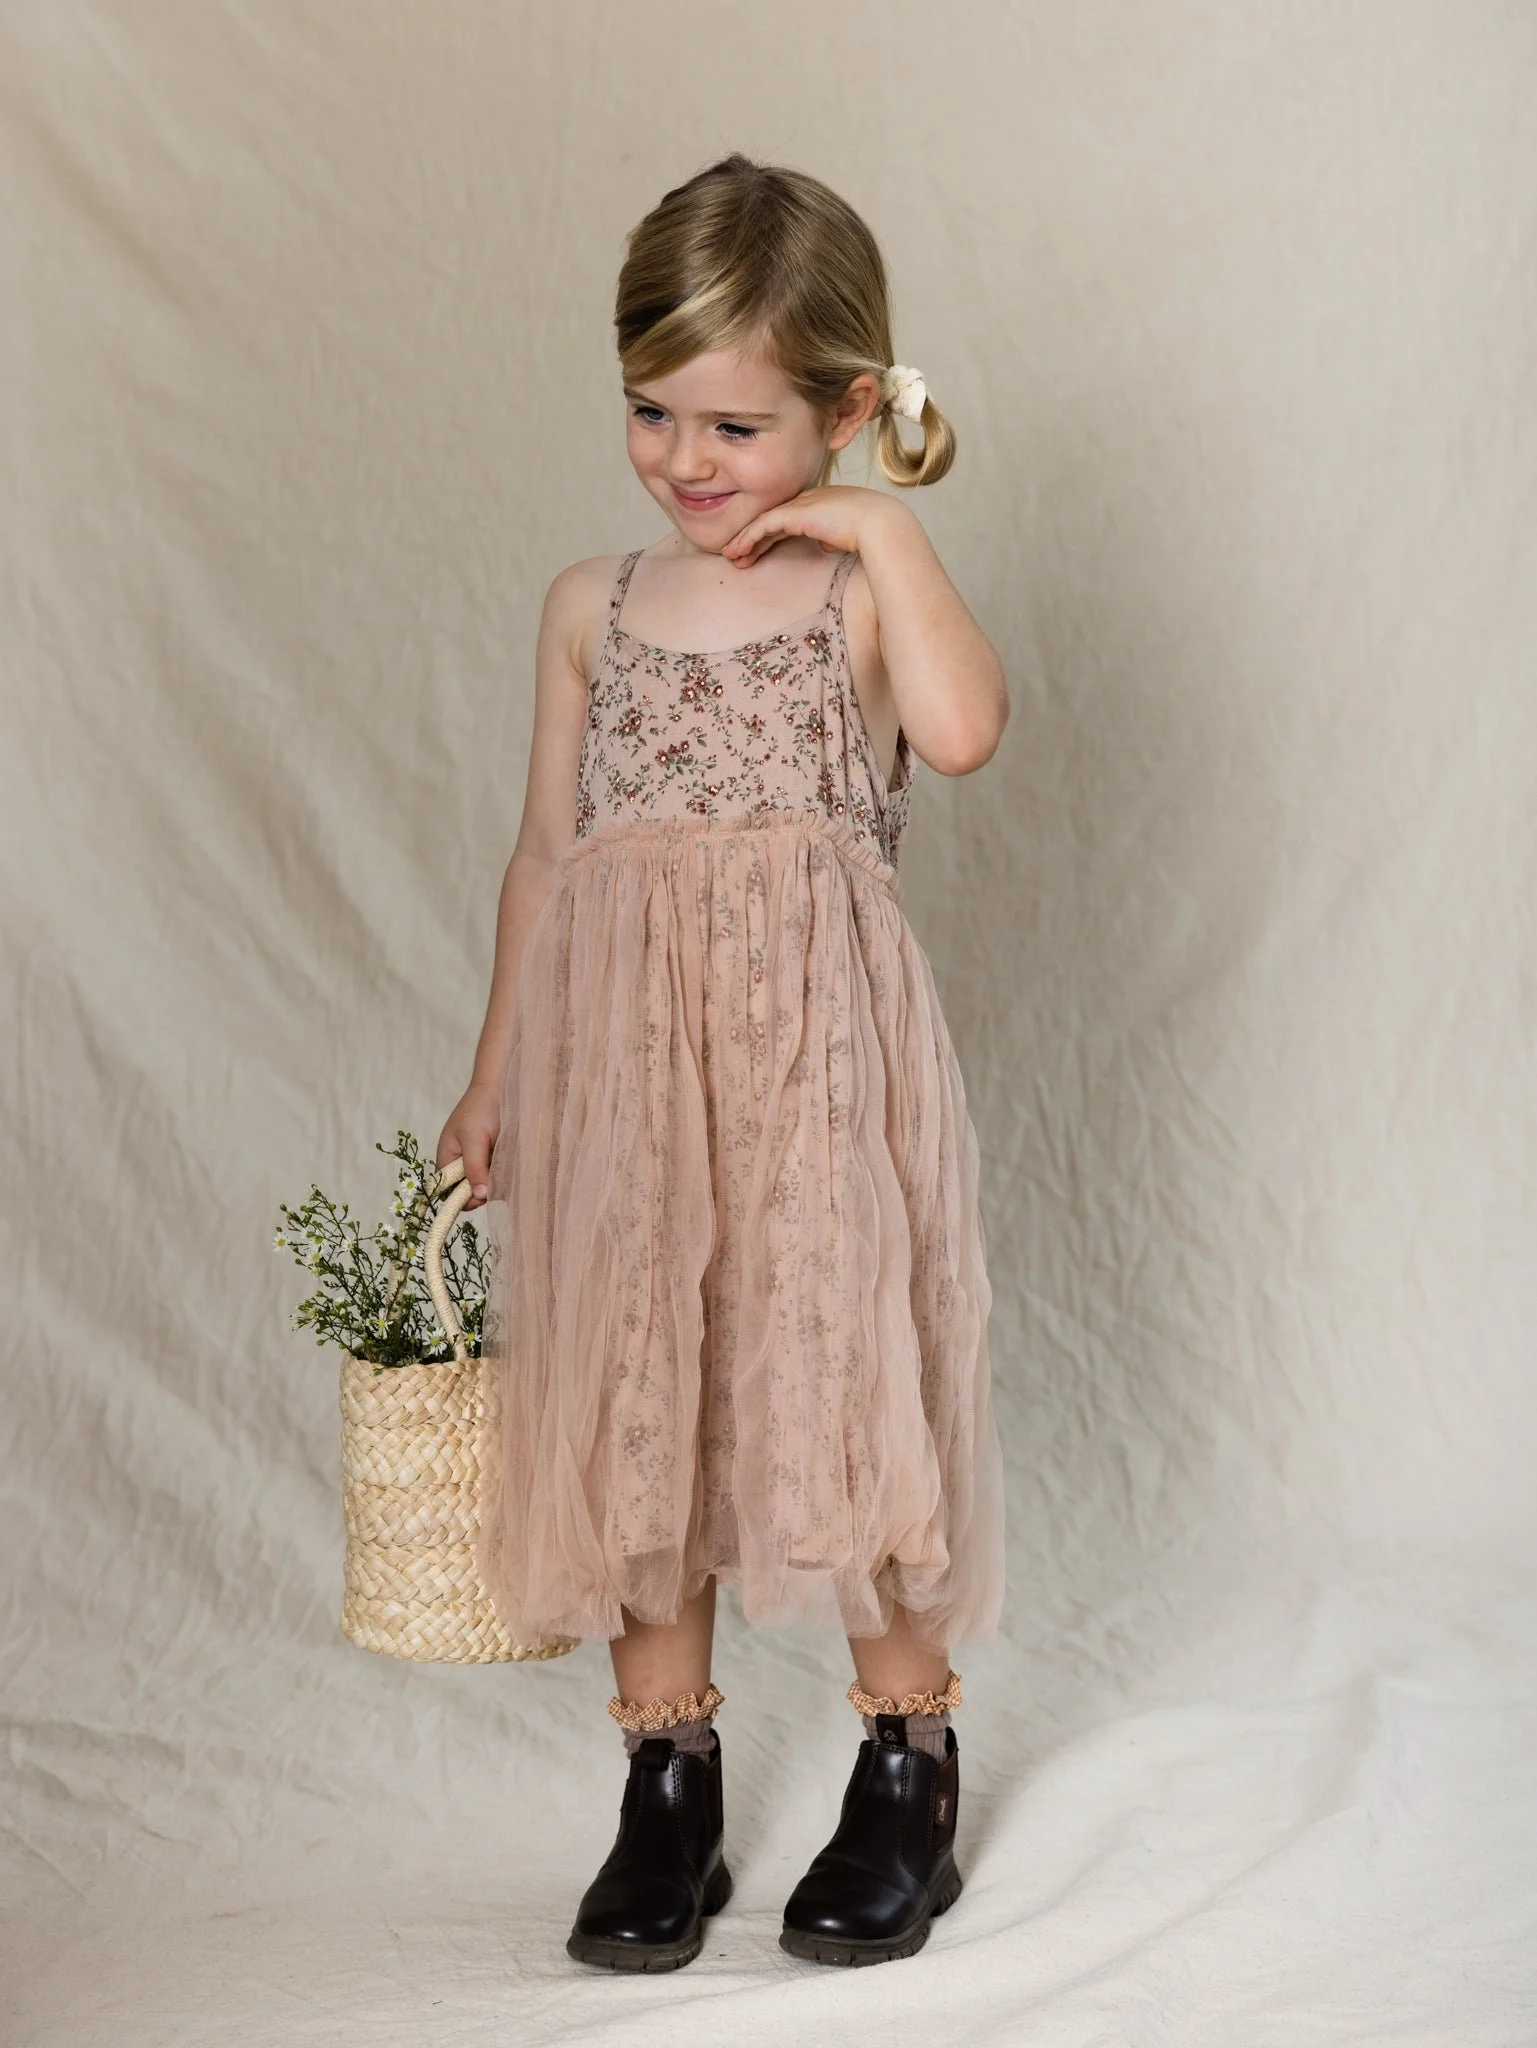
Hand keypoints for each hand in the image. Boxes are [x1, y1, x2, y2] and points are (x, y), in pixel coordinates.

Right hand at [437, 1080, 500, 1209]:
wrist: (504, 1085)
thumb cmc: (481, 1108)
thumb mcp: (474, 1138)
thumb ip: (474, 1168)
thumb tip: (479, 1196)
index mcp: (448, 1158)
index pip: (447, 1191)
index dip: (461, 1198)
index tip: (481, 1195)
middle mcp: (463, 1163)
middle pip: (470, 1192)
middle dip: (484, 1190)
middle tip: (499, 1178)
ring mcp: (481, 1161)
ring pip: (488, 1184)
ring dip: (498, 1181)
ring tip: (508, 1164)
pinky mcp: (497, 1157)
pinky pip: (501, 1175)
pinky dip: (508, 1173)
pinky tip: (514, 1162)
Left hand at [721, 485, 905, 568]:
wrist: (881, 524)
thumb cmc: (875, 533)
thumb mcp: (849, 535)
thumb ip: (834, 537)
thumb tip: (826, 544)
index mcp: (822, 502)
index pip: (789, 518)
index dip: (770, 535)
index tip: (757, 552)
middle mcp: (809, 498)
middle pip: (773, 519)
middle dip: (753, 538)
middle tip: (737, 555)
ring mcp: (802, 503)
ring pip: (764, 521)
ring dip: (744, 539)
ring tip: (731, 556)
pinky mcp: (795, 513)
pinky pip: (764, 526)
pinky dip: (748, 538)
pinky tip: (737, 551)